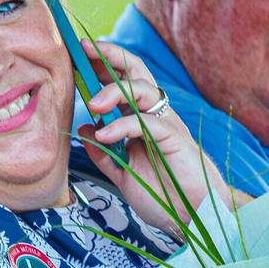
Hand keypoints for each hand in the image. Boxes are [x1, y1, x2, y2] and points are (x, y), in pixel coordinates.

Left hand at [78, 39, 234, 236]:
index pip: (121, 80)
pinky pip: (147, 122)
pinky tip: (105, 136)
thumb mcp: (123, 173)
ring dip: (113, 91)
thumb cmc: (164, 195)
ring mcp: (166, 123)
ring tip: (92, 105)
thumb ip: (104, 153)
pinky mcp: (174, 138)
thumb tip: (84, 129)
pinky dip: (123, 126)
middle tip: (82, 50)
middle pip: (134, 71)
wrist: (193, 217)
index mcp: (141, 118)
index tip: (75, 55)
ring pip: (143, 89)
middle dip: (109, 56)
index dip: (100, 65)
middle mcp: (154, 114)